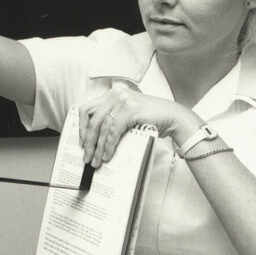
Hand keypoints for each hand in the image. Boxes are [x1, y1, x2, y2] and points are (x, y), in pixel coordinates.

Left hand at [78, 85, 199, 166]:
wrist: (173, 117)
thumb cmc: (151, 118)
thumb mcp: (126, 115)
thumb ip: (112, 119)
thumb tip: (93, 139)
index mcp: (112, 94)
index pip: (87, 109)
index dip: (81, 127)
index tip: (81, 142)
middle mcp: (116, 94)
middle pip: (92, 119)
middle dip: (88, 141)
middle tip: (87, 156)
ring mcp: (123, 100)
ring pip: (102, 127)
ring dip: (98, 147)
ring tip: (97, 160)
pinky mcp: (130, 109)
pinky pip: (114, 131)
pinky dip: (109, 145)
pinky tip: (108, 155)